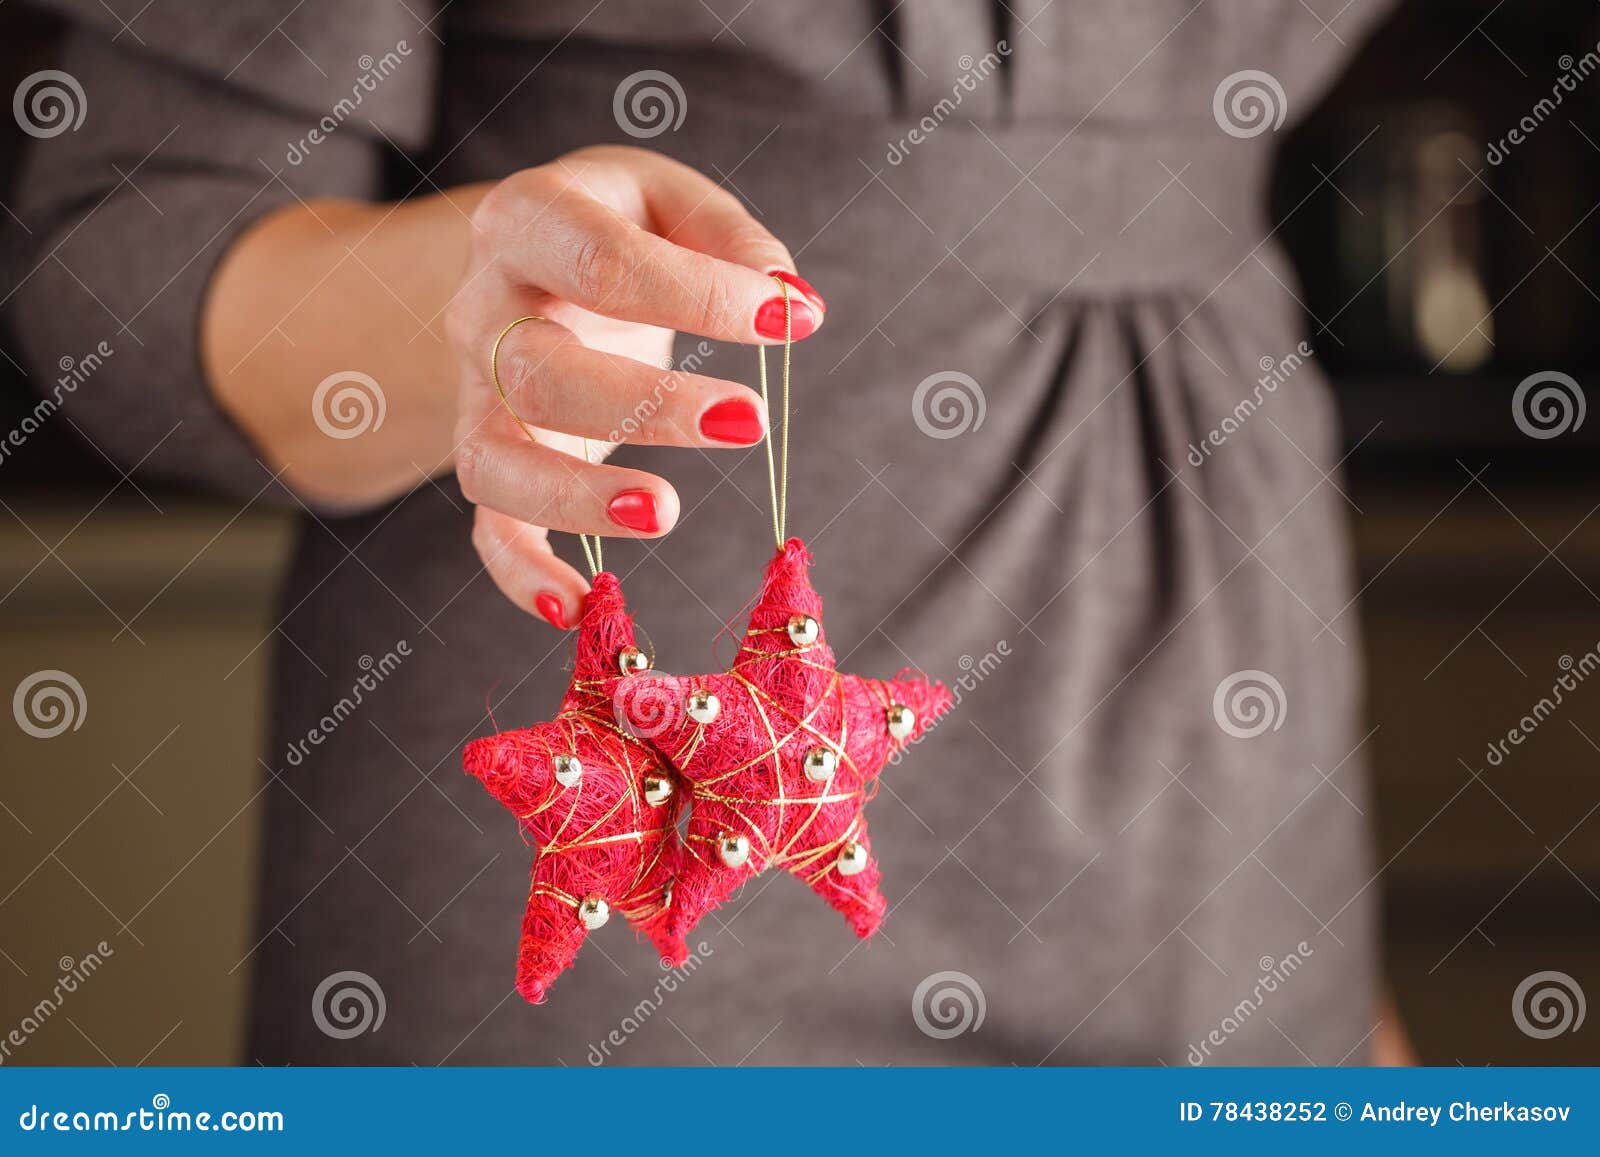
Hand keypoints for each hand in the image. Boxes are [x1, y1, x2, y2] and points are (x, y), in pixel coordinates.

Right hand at [445, 146, 825, 628]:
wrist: (529, 262)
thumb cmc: (616, 228)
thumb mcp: (667, 197)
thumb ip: (727, 237)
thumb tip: (788, 302)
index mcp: (527, 220)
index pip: (601, 261)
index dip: (696, 294)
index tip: (785, 323)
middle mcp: (483, 311)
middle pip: (536, 370)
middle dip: (645, 403)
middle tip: (752, 421)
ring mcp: (476, 395)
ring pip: (495, 458)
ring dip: (577, 496)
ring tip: (665, 513)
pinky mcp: (492, 459)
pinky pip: (488, 528)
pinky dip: (522, 576)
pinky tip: (580, 609)